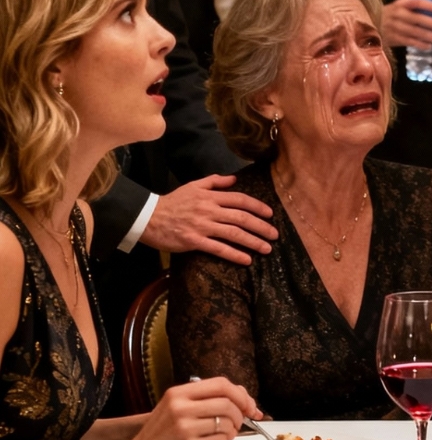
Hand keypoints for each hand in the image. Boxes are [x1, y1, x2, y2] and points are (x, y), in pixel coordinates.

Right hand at [118, 377, 260, 439]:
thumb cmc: (157, 437)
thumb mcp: (173, 409)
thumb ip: (202, 400)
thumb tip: (241, 397)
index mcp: (178, 393)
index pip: (221, 384)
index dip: (241, 394)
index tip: (249, 405)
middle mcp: (181, 407)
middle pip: (228, 402)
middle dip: (240, 413)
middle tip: (240, 422)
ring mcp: (185, 428)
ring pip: (227, 422)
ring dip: (232, 430)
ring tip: (223, 435)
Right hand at [140, 176, 276, 264]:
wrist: (148, 217)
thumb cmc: (173, 202)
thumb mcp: (194, 186)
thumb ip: (215, 181)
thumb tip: (234, 179)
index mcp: (211, 197)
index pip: (240, 200)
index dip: (257, 206)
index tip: (270, 214)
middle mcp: (210, 210)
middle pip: (241, 218)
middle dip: (261, 226)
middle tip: (275, 234)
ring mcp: (202, 226)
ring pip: (233, 233)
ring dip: (253, 241)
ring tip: (267, 248)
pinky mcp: (194, 241)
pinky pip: (218, 248)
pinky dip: (234, 254)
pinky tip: (247, 260)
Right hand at [380, 0, 431, 48]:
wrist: (372, 25)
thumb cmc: (392, 16)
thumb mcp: (400, 7)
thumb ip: (415, 8)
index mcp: (400, 4)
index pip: (416, 2)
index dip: (429, 5)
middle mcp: (397, 14)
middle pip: (417, 19)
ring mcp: (394, 27)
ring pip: (414, 32)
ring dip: (429, 35)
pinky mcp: (393, 38)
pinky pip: (409, 42)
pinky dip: (420, 44)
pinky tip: (429, 46)